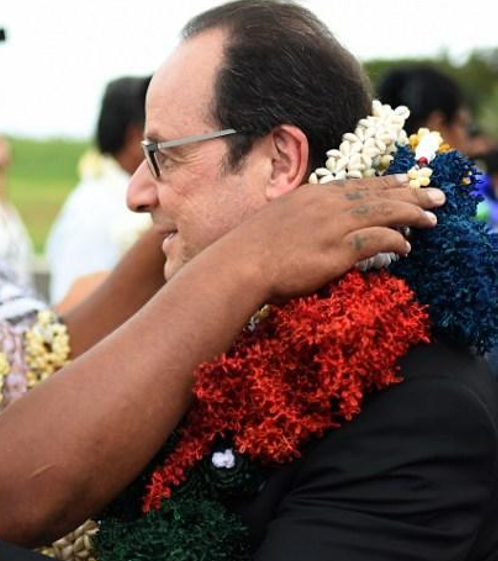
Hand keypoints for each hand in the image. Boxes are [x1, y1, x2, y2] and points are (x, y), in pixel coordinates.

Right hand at [214, 174, 443, 302]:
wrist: (239, 266)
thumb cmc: (249, 251)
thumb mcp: (276, 222)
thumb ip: (300, 220)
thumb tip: (314, 229)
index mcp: (310, 195)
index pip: (356, 185)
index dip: (384, 183)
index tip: (404, 181)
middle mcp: (325, 204)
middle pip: (377, 194)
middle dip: (410, 193)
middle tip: (434, 195)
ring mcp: (333, 225)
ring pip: (384, 212)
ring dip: (411, 213)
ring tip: (431, 218)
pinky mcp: (339, 249)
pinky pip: (378, 240)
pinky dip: (395, 240)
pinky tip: (406, 245)